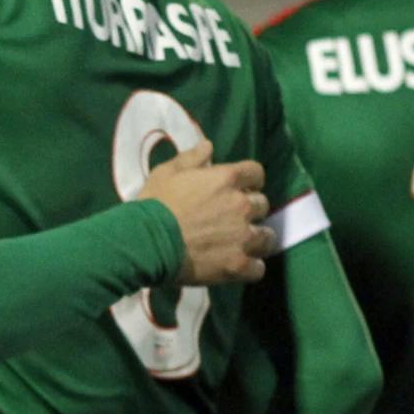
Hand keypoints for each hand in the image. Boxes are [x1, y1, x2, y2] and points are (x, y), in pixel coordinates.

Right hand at [136, 140, 276, 285]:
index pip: (256, 173)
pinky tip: (238, 264)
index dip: (248, 181)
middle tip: (232, 218)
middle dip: (250, 210)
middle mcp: (243, 205)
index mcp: (228, 178)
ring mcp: (243, 237)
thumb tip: (209, 146)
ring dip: (256, 239)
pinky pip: (258, 268)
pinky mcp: (239, 265)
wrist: (145, 242)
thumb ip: (191, 158)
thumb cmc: (155, 204)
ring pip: (267, 237)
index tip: (239, 188)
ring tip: (241, 244)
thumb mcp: (166, 172)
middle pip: (262, 205)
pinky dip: (250, 267)